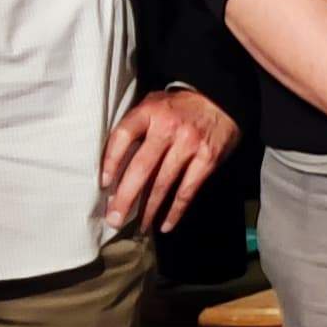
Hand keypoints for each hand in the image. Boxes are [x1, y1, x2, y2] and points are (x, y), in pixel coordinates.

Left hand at [99, 87, 239, 234]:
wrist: (222, 99)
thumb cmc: (180, 106)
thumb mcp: (154, 103)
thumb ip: (136, 125)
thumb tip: (114, 163)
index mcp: (150, 112)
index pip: (123, 136)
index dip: (110, 161)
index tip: (104, 184)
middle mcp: (168, 128)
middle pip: (141, 168)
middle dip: (126, 198)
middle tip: (114, 219)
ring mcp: (189, 145)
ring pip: (163, 184)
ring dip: (149, 209)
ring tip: (139, 227)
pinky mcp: (207, 159)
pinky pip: (187, 191)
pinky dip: (175, 211)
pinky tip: (165, 224)